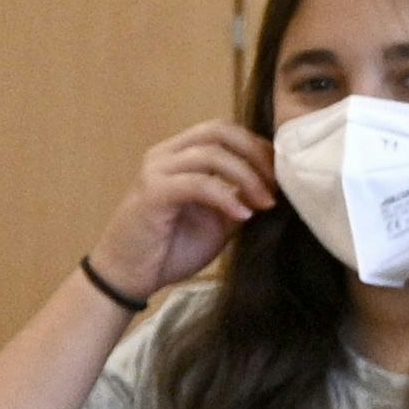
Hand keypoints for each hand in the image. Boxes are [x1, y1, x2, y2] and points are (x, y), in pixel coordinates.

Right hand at [86, 121, 276, 299]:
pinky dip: (225, 197)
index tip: (280, 177)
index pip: (224, 132)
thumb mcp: (217, 222)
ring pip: (211, 154)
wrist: (128, 277)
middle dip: (255, 153)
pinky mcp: (152, 193)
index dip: (257, 147)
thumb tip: (274, 187)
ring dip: (246, 176)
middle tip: (276, 184)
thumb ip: (238, 199)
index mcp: (179, 156)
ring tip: (264, 203)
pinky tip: (243, 215)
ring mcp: (156, 171)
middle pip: (219, 131)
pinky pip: (198, 183)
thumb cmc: (169, 250)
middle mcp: (165, 155)